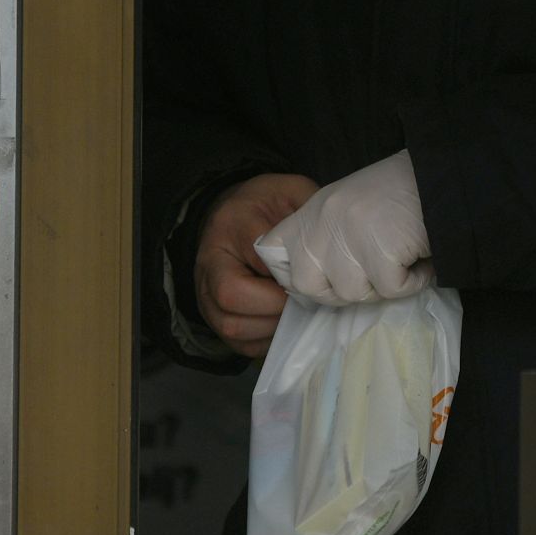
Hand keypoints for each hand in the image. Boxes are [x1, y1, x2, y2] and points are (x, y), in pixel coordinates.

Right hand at [194, 172, 318, 357]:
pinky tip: (285, 324)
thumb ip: (308, 213)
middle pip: (231, 297)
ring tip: (298, 313)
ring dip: (272, 327)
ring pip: (231, 326)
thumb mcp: (292, 192)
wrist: (234, 212)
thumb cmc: (269, 204)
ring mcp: (205, 292)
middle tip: (305, 301)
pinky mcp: (213, 316)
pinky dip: (266, 340)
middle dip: (275, 306)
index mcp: (232, 225)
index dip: (285, 277)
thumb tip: (331, 247)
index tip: (311, 280)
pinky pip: (237, 342)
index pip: (252, 258)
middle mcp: (209, 261)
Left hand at [257, 150, 431, 304]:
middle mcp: (323, 220)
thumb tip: (310, 284)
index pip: (271, 251)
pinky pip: (390, 290)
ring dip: (383, 284)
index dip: (294, 272)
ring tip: (402, 256)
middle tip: (376, 269)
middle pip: (308, 285)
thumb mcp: (348, 208)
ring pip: (352, 293)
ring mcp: (348, 235)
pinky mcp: (380, 251)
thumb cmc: (402, 193)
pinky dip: (413, 281)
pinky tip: (421, 257)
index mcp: (313, 211)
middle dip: (343, 288)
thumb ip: (324, 238)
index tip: (325, 274)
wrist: (444, 175)